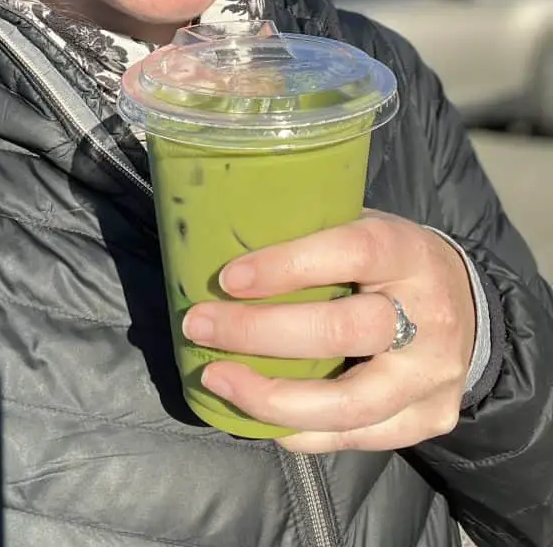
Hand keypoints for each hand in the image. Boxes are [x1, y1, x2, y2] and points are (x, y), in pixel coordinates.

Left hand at [181, 209, 476, 451]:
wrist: (467, 307)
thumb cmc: (388, 261)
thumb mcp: (363, 226)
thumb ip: (312, 232)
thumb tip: (224, 238)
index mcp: (408, 251)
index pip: (350, 253)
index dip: (286, 266)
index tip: (228, 278)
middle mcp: (428, 314)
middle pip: (341, 331)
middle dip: (259, 333)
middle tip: (198, 326)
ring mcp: (432, 374)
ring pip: (348, 402)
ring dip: (270, 396)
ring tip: (216, 378)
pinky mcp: (428, 418)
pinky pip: (356, 438)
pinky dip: (299, 431)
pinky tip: (254, 414)